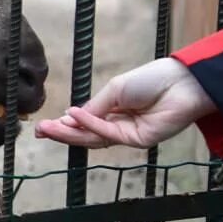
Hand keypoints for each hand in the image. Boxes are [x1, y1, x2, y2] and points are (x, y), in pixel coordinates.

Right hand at [33, 57, 216, 149]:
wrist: (182, 84)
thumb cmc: (152, 80)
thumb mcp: (115, 89)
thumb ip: (94, 106)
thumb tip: (70, 117)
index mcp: (113, 110)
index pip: (85, 123)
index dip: (65, 125)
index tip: (44, 125)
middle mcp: (119, 124)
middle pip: (86, 134)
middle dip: (62, 132)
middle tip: (39, 131)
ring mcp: (128, 134)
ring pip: (93, 138)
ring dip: (69, 133)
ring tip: (48, 127)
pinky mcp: (138, 140)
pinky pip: (107, 133)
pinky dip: (89, 125)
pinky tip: (72, 115)